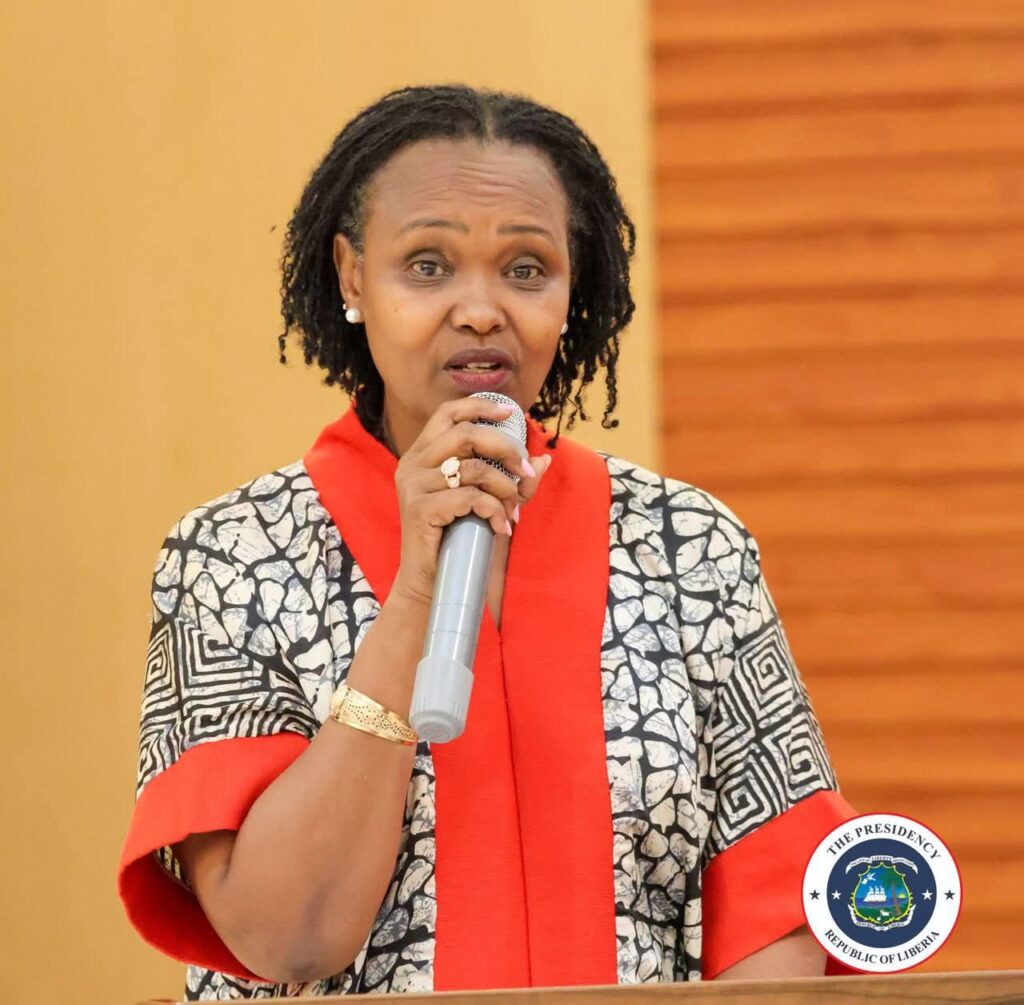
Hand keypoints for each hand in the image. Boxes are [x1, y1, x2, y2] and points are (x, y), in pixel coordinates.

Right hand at [390, 397, 552, 607]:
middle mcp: (413, 464)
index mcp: (423, 454)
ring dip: (504, 488)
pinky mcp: (419, 509)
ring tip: (512, 510)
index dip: (480, 406)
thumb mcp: (490, 504)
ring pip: (472, 469)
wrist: (432, 583)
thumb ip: (513, 482)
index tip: (511, 413)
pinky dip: (494, 511)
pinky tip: (500, 527)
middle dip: (505, 449)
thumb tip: (544, 459)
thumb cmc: (459, 539)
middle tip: (526, 471)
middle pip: (466, 434)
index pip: (448, 413)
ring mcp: (413, 486)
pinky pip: (469, 498)